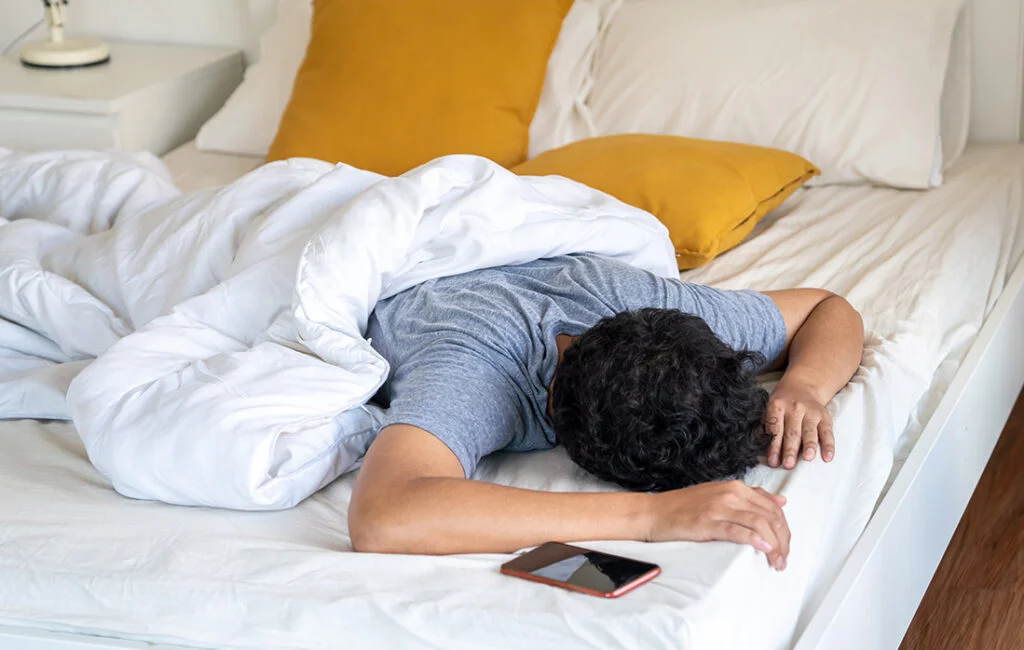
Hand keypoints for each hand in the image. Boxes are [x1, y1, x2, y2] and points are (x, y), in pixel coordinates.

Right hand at [646, 480, 789, 570]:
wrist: (654, 512)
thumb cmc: (684, 507)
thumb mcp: (720, 495)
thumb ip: (751, 497)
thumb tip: (780, 501)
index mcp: (736, 487)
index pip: (773, 508)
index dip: (784, 530)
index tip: (785, 548)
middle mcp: (731, 494)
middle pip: (770, 516)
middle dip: (782, 540)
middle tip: (783, 560)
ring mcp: (719, 506)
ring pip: (759, 523)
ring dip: (773, 545)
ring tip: (776, 561)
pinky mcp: (707, 521)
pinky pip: (737, 530)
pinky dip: (754, 540)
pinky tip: (763, 549)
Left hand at [765, 379, 834, 468]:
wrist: (802, 386)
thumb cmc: (782, 403)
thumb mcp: (771, 408)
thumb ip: (768, 425)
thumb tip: (760, 443)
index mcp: (778, 406)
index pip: (775, 428)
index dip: (774, 446)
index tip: (773, 462)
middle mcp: (795, 408)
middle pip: (792, 432)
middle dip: (790, 449)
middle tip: (788, 464)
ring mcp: (811, 412)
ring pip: (810, 432)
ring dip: (809, 446)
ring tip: (807, 459)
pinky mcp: (824, 416)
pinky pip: (827, 432)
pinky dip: (829, 445)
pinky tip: (827, 457)